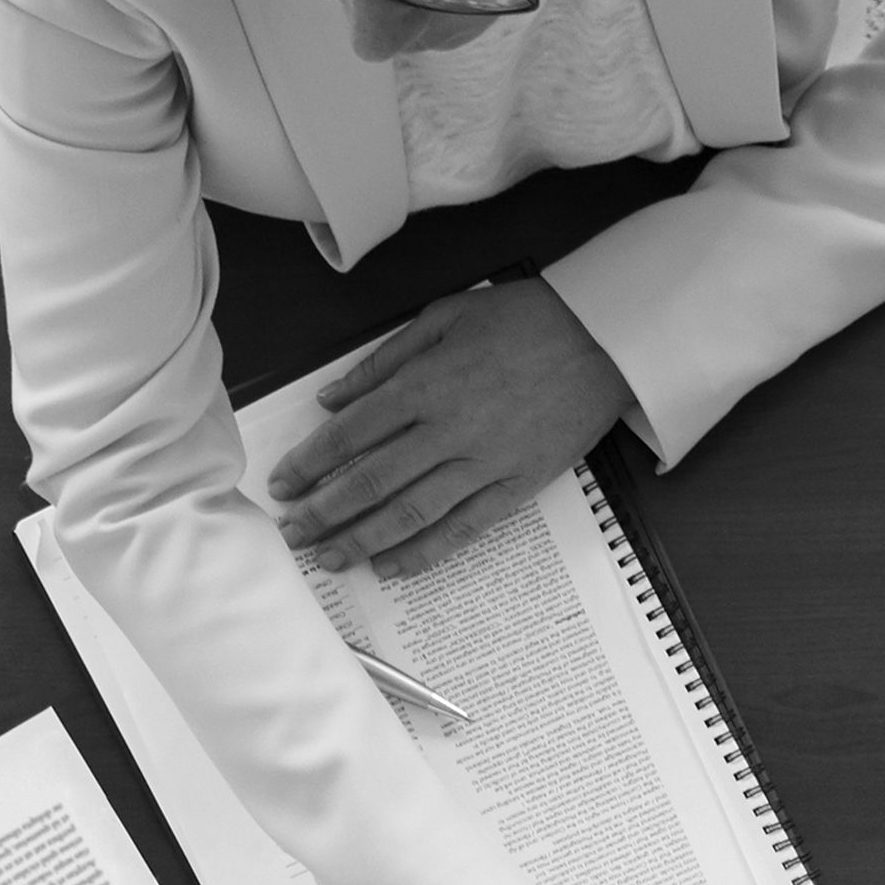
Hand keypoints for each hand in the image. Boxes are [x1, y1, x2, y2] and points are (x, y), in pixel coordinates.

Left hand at [266, 281, 630, 571]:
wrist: (603, 337)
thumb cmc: (524, 319)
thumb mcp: (444, 317)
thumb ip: (382, 361)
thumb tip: (330, 397)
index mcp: (425, 385)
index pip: (349, 434)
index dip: (309, 464)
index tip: (282, 485)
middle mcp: (448, 430)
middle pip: (370, 482)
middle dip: (323, 512)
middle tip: (291, 535)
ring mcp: (484, 463)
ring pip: (409, 514)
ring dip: (362, 541)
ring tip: (328, 558)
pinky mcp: (516, 486)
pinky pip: (462, 529)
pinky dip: (423, 553)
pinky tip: (390, 567)